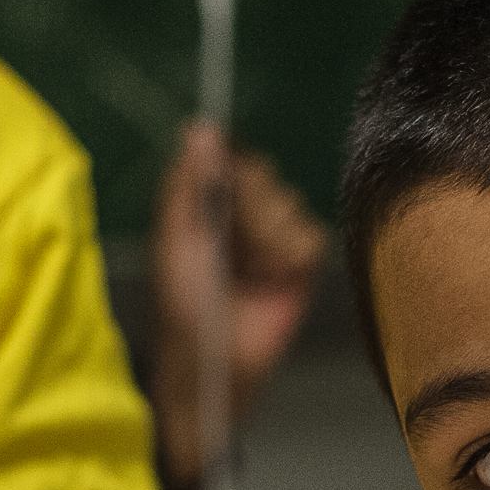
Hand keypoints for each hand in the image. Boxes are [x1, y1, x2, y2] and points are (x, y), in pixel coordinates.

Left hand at [149, 118, 325, 489]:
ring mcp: (274, 237)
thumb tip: (201, 127)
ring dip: (267, 238)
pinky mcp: (301, 263)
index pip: (231, 159)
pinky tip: (275, 280)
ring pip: (288, 202)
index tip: (223, 196)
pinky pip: (310, 235)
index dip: (231, 171)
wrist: (218, 362)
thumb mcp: (179, 241)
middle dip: (248, 209)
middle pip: (264, 174)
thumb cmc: (185, 308)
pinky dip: (292, 256)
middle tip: (232, 247)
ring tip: (250, 273)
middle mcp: (242, 214)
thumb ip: (191, 183)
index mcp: (206, 205)